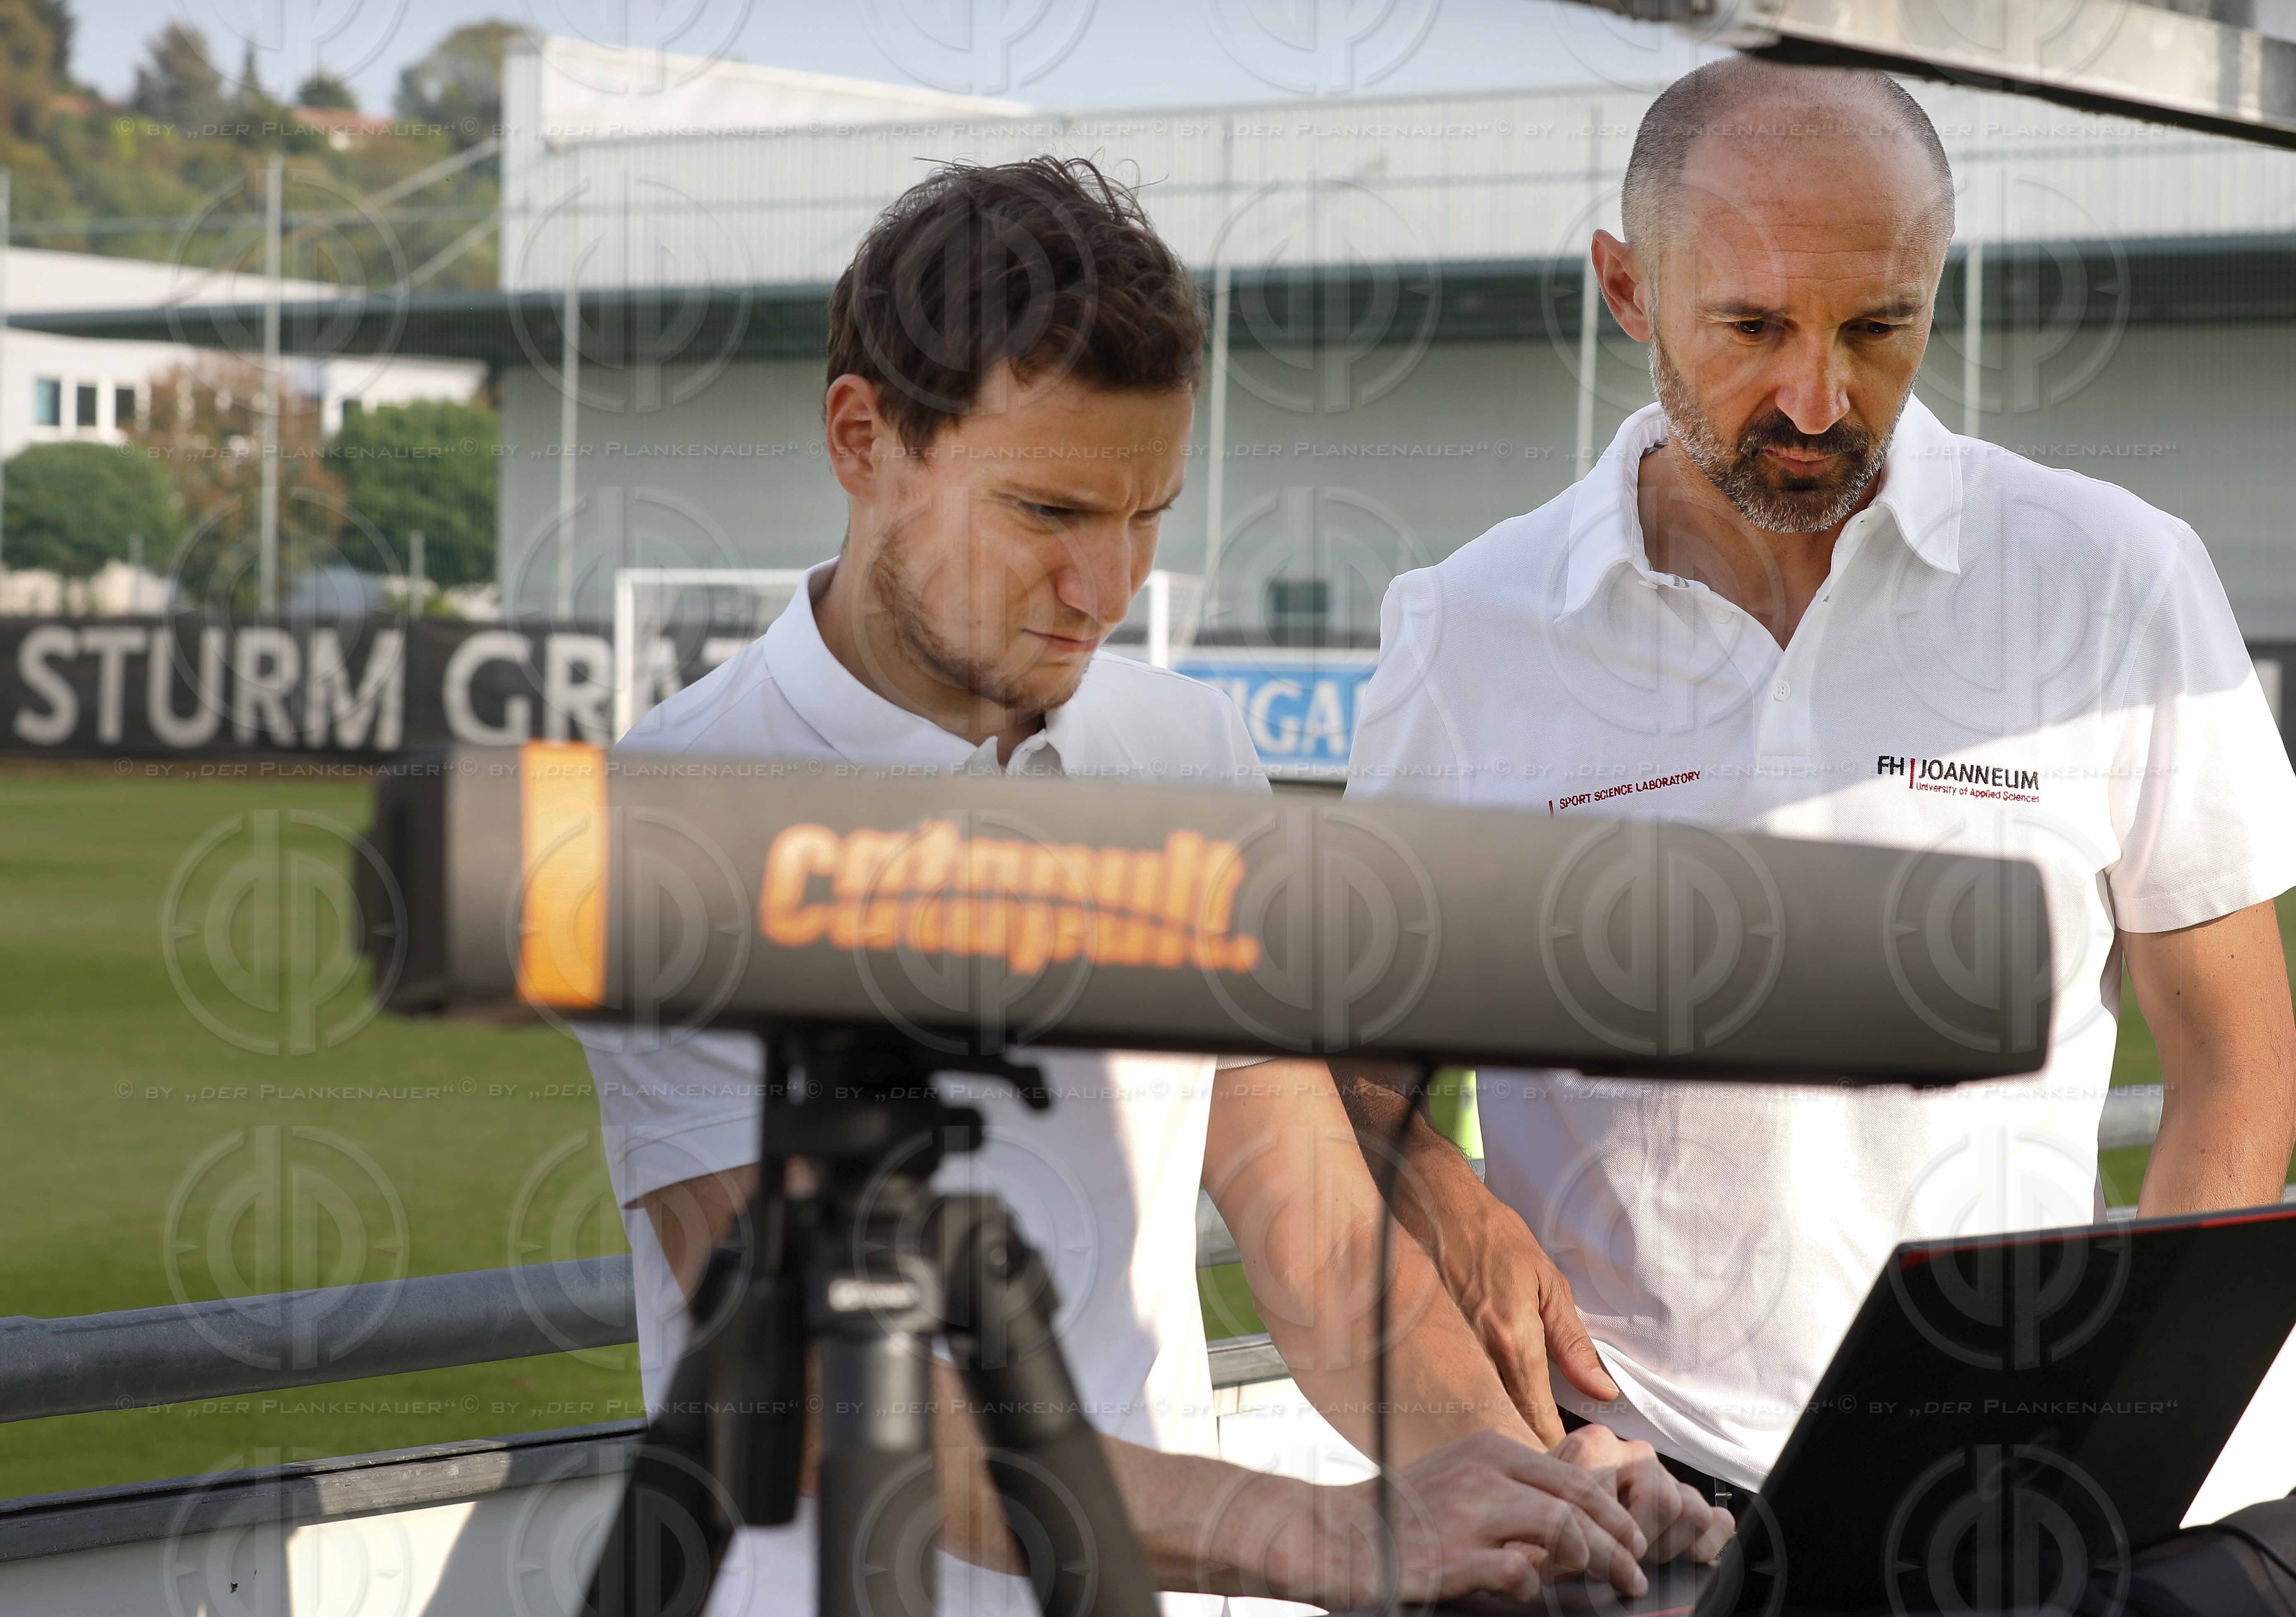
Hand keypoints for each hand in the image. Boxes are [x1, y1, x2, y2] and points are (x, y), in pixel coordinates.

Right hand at [1271, 1430, 1654, 1605]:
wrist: (1329, 1534)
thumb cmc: (1395, 1515)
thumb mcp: (1456, 1480)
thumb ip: (1506, 1489)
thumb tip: (1567, 1518)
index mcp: (1486, 1450)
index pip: (1572, 1474)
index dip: (1612, 1510)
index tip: (1631, 1539)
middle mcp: (1482, 1473)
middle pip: (1578, 1500)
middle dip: (1620, 1539)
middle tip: (1636, 1571)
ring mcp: (1467, 1512)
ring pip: (1562, 1528)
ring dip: (1595, 1560)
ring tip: (1609, 1585)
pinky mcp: (1452, 1556)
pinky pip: (1519, 1571)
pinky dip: (1533, 1586)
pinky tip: (1526, 1593)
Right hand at [1439, 1198, 1622, 1445]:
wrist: (1438, 1206)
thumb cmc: (1495, 1237)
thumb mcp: (1549, 1284)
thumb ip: (1574, 1343)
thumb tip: (1601, 1389)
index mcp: (1513, 1340)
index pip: (1535, 1415)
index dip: (1553, 1444)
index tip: (1568, 1461)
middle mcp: (1478, 1353)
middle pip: (1504, 1422)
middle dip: (1526, 1444)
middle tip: (1548, 1460)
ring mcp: (1450, 1351)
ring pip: (1477, 1408)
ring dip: (1498, 1424)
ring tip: (1518, 1439)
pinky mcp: (1431, 1345)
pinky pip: (1456, 1386)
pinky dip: (1473, 1400)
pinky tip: (1482, 1402)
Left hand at [1552, 1424, 1733, 1565]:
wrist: (1545, 1497)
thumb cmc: (1544, 1509)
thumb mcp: (1540, 1517)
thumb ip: (1552, 1535)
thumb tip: (1563, 1572)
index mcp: (1595, 1446)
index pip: (1615, 1502)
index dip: (1596, 1549)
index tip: (1572, 1570)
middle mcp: (1634, 1452)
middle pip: (1666, 1502)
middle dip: (1641, 1543)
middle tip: (1612, 1561)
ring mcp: (1664, 1474)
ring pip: (1692, 1509)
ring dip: (1667, 1545)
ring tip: (1637, 1558)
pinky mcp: (1685, 1497)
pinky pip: (1716, 1520)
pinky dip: (1704, 1544)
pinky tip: (1677, 1558)